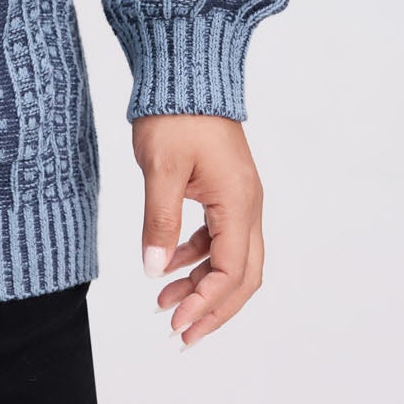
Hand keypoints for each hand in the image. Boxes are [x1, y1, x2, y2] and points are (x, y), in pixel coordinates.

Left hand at [134, 112, 264, 347]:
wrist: (185, 69)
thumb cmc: (175, 112)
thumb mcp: (160, 167)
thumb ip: (160, 221)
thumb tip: (156, 271)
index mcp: (239, 203)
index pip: (232, 271)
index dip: (206, 304)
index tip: (176, 324)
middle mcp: (248, 205)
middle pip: (242, 275)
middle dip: (213, 309)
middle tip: (181, 335)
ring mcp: (239, 197)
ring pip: (231, 258)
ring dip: (203, 285)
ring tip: (165, 305)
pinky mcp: (225, 189)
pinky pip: (219, 236)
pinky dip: (198, 257)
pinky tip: (171, 266)